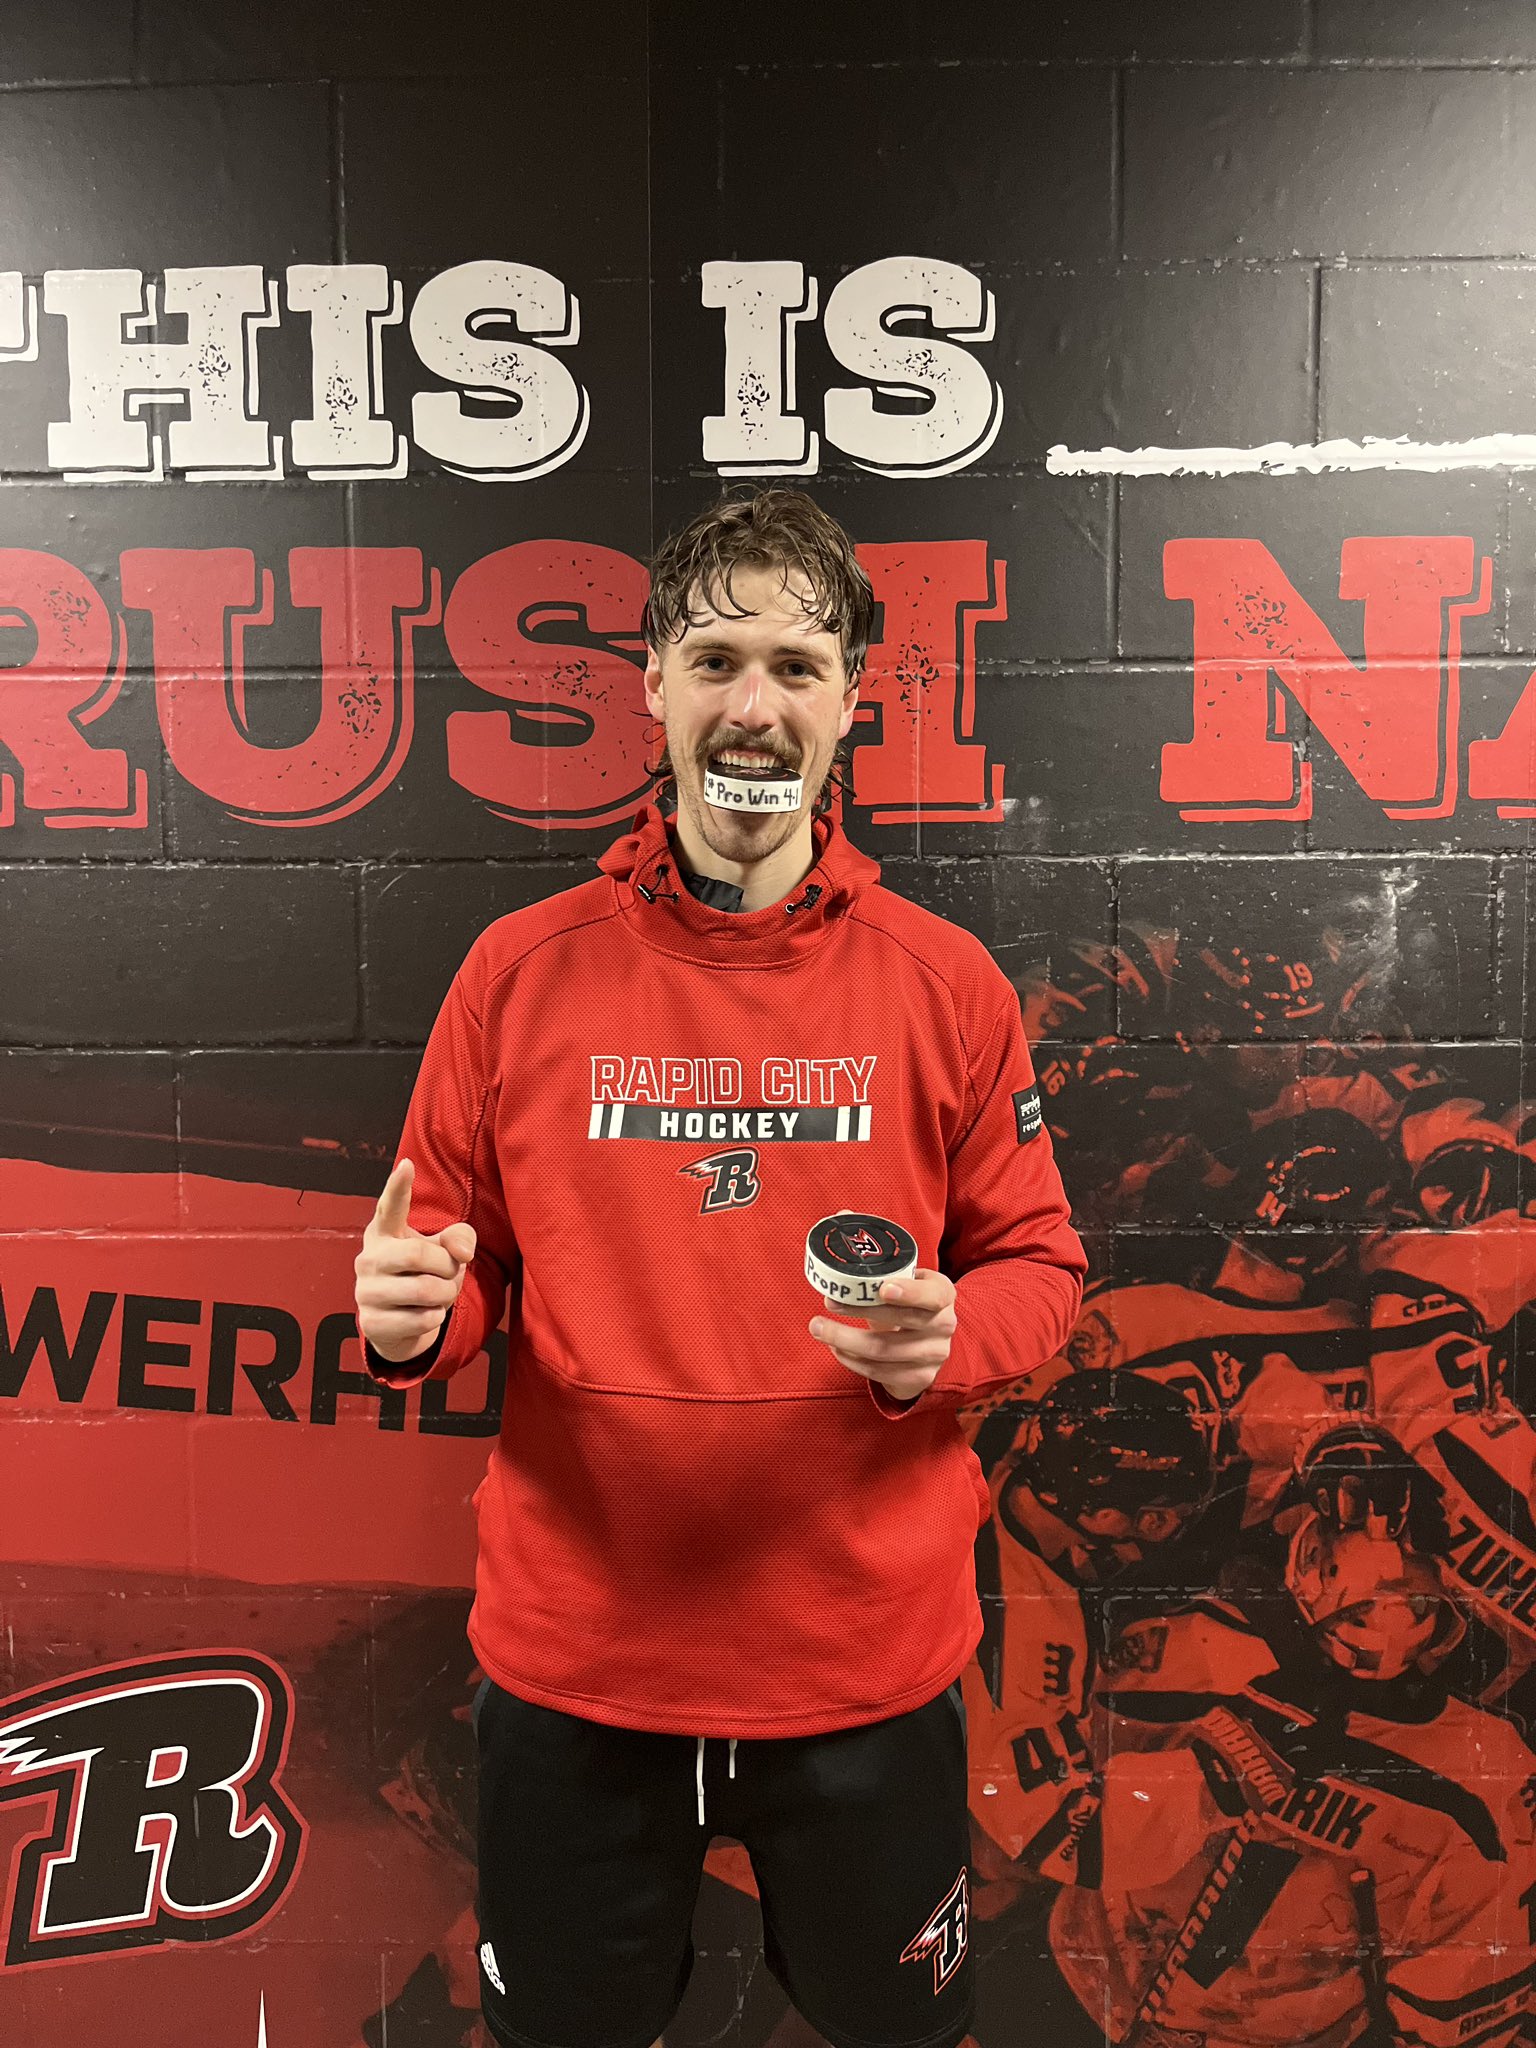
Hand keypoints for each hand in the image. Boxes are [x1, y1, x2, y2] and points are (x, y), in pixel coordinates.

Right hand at [353, 1158, 476, 1364]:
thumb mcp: (442, 1251)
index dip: (397, 1186)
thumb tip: (462, 1254)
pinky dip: (436, 1319)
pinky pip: (422, 1320)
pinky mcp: (371, 1324)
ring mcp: (365, 1292)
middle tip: (450, 1272)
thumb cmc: (421, 1275)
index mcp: (384, 1232)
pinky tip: (426, 1315)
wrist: (399, 1325)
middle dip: (447, 1266)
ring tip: (441, 1295)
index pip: (389, 1207)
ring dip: (446, 1295)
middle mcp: (368, 1258)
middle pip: (418, 1254)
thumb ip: (459, 1239)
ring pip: (425, 1291)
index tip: (407, 1165)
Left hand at [808, 1268, 956, 1402]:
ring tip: (819, 1327)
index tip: (883, 1289)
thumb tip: (841, 1276)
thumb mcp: (909, 1286)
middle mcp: (944, 1325)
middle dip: (859, 1310)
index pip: (932, 1295)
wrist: (929, 1343)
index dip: (909, 1292)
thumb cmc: (910, 1305)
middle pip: (900, 1321)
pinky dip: (851, 1360)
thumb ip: (888, 1278)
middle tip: (830, 1302)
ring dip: (844, 1339)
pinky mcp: (919, 1377)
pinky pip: (878, 1371)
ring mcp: (934, 1355)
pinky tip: (835, 1347)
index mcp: (943, 1294)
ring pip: (883, 1350)